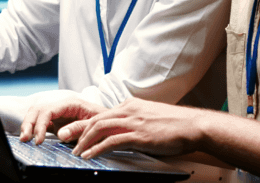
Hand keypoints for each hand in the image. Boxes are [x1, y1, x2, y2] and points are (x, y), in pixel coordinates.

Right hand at [19, 97, 105, 144]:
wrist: (111, 123)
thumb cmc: (105, 121)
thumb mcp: (95, 124)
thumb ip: (79, 128)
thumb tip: (60, 134)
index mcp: (71, 104)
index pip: (48, 110)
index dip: (40, 124)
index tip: (38, 139)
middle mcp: (62, 107)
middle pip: (38, 109)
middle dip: (29, 123)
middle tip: (25, 139)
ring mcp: (58, 115)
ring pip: (37, 115)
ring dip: (29, 125)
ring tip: (24, 139)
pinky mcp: (57, 123)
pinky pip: (42, 124)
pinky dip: (34, 130)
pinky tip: (31, 138)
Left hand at [65, 98, 203, 158]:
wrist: (194, 125)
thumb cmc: (176, 124)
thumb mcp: (150, 118)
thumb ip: (135, 122)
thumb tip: (124, 133)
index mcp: (131, 105)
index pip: (101, 113)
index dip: (85, 123)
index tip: (73, 131)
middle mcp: (130, 110)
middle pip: (95, 118)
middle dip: (77, 130)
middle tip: (65, 140)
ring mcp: (134, 122)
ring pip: (100, 128)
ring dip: (84, 141)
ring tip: (76, 152)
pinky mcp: (139, 135)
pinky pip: (112, 141)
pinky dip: (98, 148)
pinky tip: (90, 155)